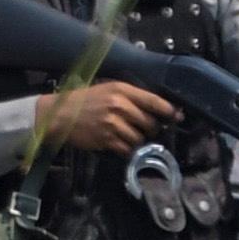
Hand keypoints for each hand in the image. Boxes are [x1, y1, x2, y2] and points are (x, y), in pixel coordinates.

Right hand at [37, 81, 175, 151]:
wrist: (60, 115)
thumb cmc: (84, 101)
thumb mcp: (107, 90)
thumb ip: (129, 97)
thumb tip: (154, 108)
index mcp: (121, 90)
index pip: (153, 101)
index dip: (169, 110)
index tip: (178, 116)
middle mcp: (120, 106)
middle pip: (150, 122)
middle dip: (151, 128)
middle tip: (144, 128)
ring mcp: (113, 124)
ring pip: (139, 138)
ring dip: (136, 139)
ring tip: (126, 135)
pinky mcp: (107, 140)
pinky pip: (127, 149)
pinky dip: (126, 149)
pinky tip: (118, 143)